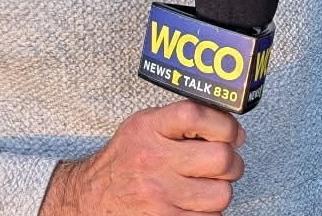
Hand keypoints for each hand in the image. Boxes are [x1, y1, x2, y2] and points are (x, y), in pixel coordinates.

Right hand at [39, 100, 245, 214]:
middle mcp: (153, 160)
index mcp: (149, 128)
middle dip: (232, 161)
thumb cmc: (125, 158)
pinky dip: (209, 212)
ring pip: (220, 194)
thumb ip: (183, 119)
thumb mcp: (144, 125)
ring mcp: (157, 196)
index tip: (234, 134)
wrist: (87, 198)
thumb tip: (234, 130)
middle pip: (220, 159)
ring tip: (210, 185)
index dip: (226, 125)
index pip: (197, 115)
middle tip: (226, 163)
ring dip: (222, 190)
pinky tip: (197, 203)